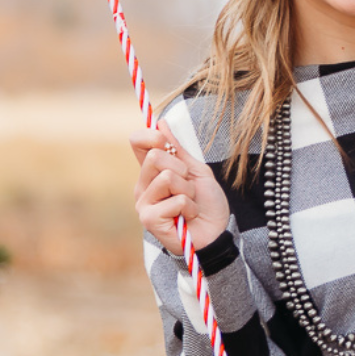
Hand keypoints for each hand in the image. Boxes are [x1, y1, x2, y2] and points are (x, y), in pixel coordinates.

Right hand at [130, 122, 230, 253]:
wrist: (216, 233)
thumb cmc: (206, 204)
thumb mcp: (196, 171)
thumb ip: (178, 150)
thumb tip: (161, 123)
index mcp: (152, 172)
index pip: (137, 142)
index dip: (151, 135)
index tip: (166, 142)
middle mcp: (143, 186)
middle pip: (154, 156)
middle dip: (181, 169)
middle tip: (188, 186)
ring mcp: (143, 203)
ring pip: (167, 177)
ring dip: (188, 191)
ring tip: (190, 204)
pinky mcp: (149, 219)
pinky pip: (175, 200)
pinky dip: (189, 207)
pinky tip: (187, 218)